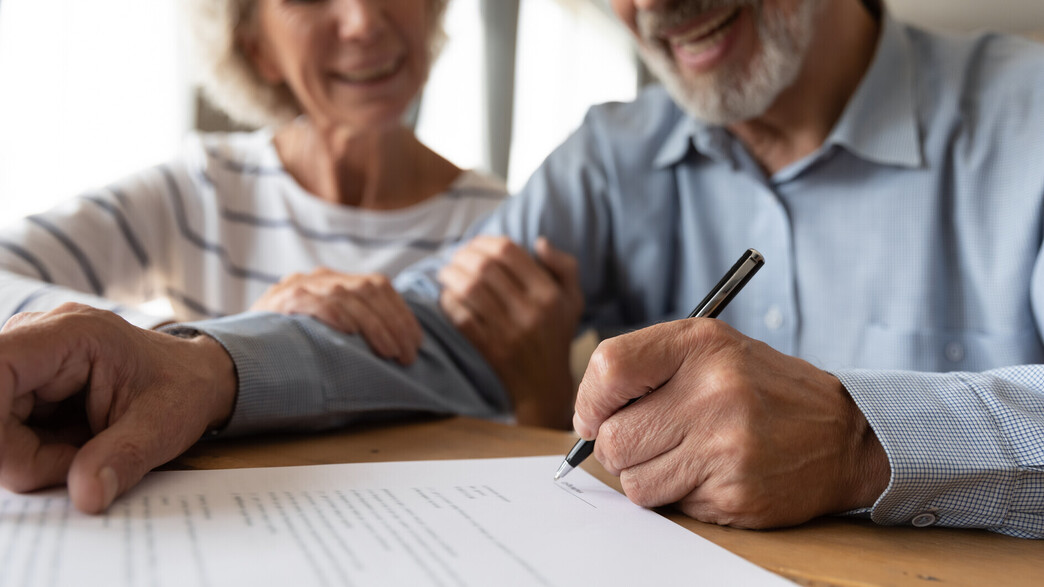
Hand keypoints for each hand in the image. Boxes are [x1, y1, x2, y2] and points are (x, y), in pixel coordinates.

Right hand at [0, 304, 236, 513]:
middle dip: (23, 456)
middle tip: (80, 467)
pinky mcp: (21, 384)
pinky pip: (5, 431)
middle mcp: (36, 337)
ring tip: (86, 451)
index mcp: (73, 334)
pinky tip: (73, 446)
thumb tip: (86, 497)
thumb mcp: (164, 426)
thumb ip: (124, 458)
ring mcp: (25, 360)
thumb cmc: (182, 389)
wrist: (192, 378)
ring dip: (31, 458)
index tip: (19, 468)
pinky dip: (33, 454)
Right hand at [251, 268, 422, 364]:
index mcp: (334, 280)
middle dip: (395, 324)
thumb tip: (399, 350)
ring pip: (348, 296)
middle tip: (408, 355)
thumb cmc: (289, 347)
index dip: (402, 313)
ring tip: (390, 352)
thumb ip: (354, 328)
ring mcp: (299, 285)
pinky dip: (336, 315)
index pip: (379, 286)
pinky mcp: (282, 299)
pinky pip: (315, 302)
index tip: (416, 342)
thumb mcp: (326, 331)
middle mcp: (319, 277)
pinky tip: (351, 333)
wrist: (233, 349)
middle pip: (369, 290)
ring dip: (374, 326)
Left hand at [438, 236, 582, 428]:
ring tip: (445, 272)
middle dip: (463, 255)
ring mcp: (509, 331)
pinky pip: (461, 317)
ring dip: (451, 275)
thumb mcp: (573, 300)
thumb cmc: (556, 335)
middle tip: (454, 256)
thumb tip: (539, 241)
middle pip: (485, 267)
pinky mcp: (490, 348)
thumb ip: (564, 267)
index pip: (509, 252)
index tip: (475, 244)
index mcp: (549, 294)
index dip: (485, 241)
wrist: (545, 386)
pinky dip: (449, 302)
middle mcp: (530, 311)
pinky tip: (447, 296)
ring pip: (469, 289)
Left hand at [573, 318, 889, 528]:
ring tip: (683, 456)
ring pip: (633, 481)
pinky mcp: (735, 492)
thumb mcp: (711, 350)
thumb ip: (646, 368)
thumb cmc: (763, 389)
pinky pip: (670, 505)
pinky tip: (711, 474)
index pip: (608, 369)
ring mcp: (726, 445)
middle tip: (645, 441)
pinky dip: (679, 495)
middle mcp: (714, 391)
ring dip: (646, 476)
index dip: (590, 400)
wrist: (845, 434)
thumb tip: (586, 418)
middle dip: (616, 447)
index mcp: (701, 345)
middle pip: (612, 438)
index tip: (595, 415)